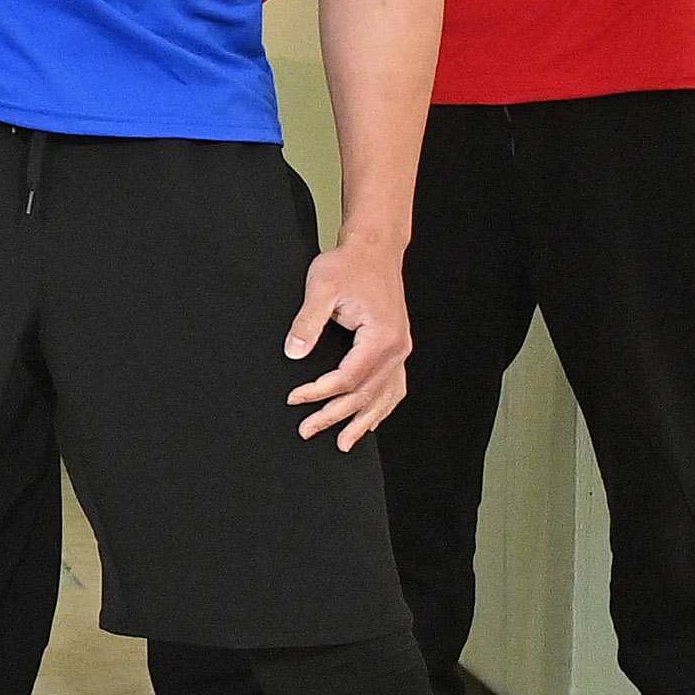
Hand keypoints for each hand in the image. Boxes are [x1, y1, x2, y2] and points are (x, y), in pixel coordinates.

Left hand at [284, 233, 412, 447]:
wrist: (374, 250)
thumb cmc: (349, 265)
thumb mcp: (322, 287)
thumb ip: (307, 321)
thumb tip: (294, 353)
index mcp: (382, 337)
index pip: (349, 378)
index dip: (320, 392)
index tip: (294, 399)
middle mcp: (398, 349)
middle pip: (366, 394)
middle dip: (335, 416)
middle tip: (306, 430)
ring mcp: (401, 350)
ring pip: (384, 396)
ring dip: (363, 421)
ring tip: (343, 444)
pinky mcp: (396, 348)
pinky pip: (394, 386)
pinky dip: (382, 407)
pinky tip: (370, 421)